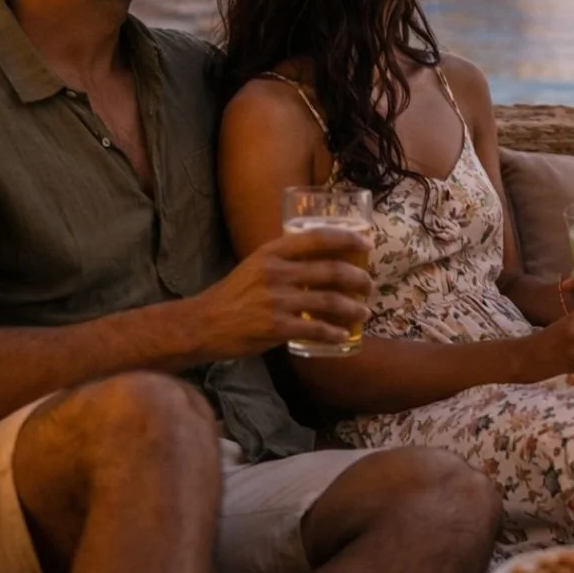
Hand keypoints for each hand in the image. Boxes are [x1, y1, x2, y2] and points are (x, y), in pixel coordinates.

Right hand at [190, 227, 372, 359]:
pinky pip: (315, 328)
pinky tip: (343, 335)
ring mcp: (277, 300)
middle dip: (358, 278)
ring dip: (353, 307)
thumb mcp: (257, 264)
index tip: (367, 245)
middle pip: (331, 270)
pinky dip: (334, 332)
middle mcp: (276, 272)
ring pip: (329, 301)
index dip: (347, 239)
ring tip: (364, 311)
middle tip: (369, 285)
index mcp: (273, 251)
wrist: (204, 323)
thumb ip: (286, 259)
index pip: (318, 237)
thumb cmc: (235, 293)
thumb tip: (324, 256)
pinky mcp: (276, 327)